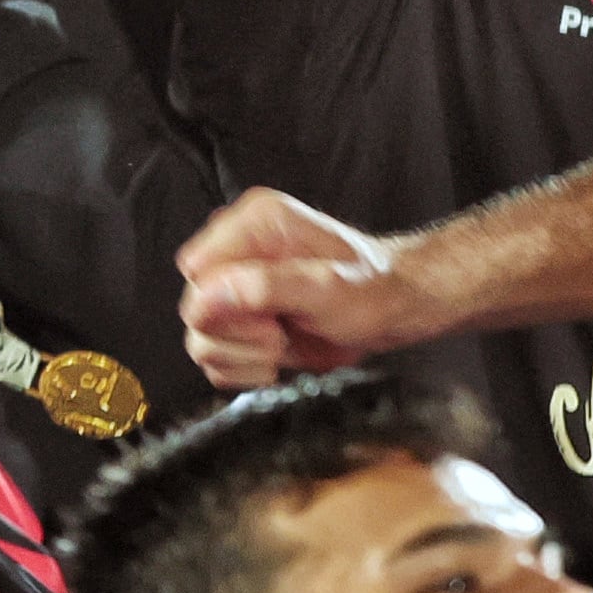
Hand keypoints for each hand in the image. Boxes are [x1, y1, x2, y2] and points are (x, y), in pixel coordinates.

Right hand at [176, 188, 412, 386]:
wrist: (397, 309)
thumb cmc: (375, 289)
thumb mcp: (326, 288)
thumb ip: (264, 288)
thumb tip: (206, 297)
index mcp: (253, 223)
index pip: (196, 269)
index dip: (223, 303)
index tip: (267, 318)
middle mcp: (238, 250)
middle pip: (195, 305)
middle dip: (237, 333)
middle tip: (279, 334)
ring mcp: (238, 286)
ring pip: (200, 336)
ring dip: (240, 355)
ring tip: (281, 345)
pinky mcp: (243, 320)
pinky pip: (215, 357)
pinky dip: (241, 369)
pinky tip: (275, 359)